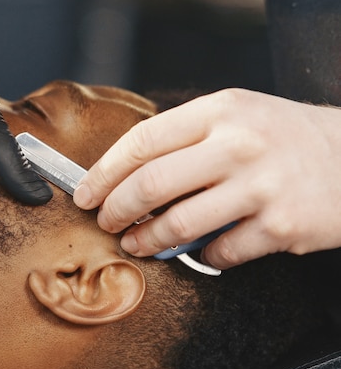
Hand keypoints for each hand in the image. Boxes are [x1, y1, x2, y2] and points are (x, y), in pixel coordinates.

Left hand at [74, 88, 340, 267]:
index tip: (85, 193)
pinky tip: (200, 252)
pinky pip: (219, 253)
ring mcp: (261, 186)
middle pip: (150, 184)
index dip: (104, 172)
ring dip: (147, 241)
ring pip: (178, 224)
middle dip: (116, 210)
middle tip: (106, 222)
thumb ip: (184, 139)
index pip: (142, 141)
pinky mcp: (282, 226)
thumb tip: (124, 177)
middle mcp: (239, 144)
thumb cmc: (284, 138)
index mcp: (220, 111)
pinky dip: (201, 258)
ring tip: (137, 244)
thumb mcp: (236, 117)